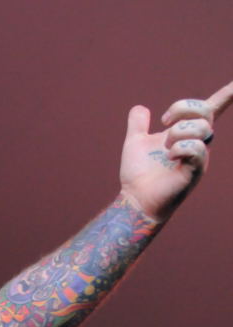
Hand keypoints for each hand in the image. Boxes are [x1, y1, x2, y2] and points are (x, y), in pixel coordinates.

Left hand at [119, 79, 232, 220]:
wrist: (134, 198)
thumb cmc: (138, 174)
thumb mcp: (135, 143)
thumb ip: (138, 125)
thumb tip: (140, 108)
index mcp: (186, 133)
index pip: (211, 109)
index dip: (227, 95)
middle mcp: (197, 143)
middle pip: (206, 111)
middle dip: (183, 108)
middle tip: (164, 122)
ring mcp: (199, 157)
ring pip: (202, 128)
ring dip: (177, 133)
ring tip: (165, 149)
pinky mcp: (196, 171)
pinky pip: (197, 148)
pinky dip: (179, 148)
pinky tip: (170, 158)